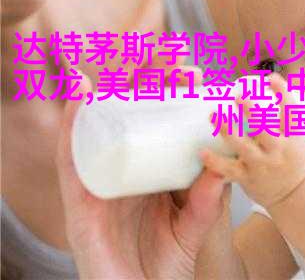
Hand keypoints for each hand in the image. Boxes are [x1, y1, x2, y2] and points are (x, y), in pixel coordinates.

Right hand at [55, 63, 228, 279]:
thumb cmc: (165, 263)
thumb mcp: (193, 223)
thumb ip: (207, 197)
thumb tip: (222, 160)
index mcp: (151, 174)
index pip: (160, 125)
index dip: (173, 96)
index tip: (193, 72)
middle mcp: (125, 170)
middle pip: (133, 116)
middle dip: (150, 82)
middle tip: (173, 55)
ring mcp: (101, 181)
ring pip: (103, 125)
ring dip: (117, 88)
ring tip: (138, 59)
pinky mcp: (79, 198)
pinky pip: (72, 155)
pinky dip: (74, 121)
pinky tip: (83, 92)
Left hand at [201, 72, 304, 207]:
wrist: (294, 194)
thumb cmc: (292, 158)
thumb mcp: (297, 136)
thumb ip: (283, 114)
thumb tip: (270, 82)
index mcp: (294, 137)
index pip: (291, 112)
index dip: (283, 93)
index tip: (271, 78)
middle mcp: (279, 150)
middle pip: (265, 128)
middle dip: (250, 111)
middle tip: (237, 95)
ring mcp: (263, 165)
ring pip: (244, 146)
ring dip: (227, 130)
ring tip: (214, 115)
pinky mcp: (248, 178)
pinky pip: (228, 169)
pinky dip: (214, 161)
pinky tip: (202, 152)